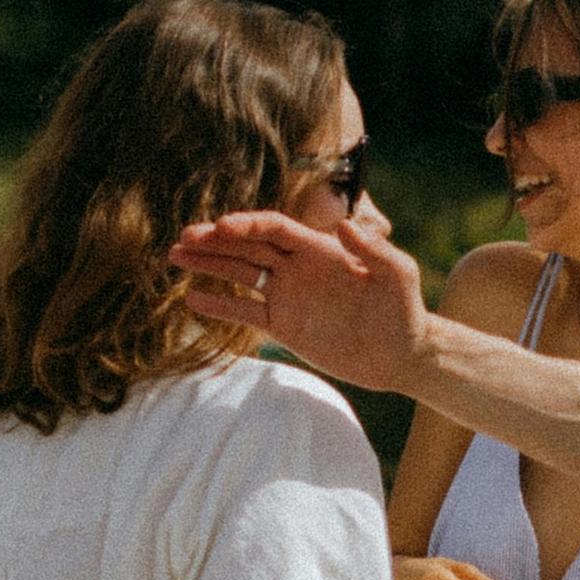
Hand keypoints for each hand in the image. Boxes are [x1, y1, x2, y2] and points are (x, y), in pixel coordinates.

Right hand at [168, 214, 426, 392]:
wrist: (401, 354)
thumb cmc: (404, 311)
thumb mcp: (398, 276)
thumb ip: (374, 250)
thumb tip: (344, 225)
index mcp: (319, 250)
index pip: (274, 229)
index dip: (246, 225)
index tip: (220, 228)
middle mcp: (297, 268)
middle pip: (248, 247)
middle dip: (216, 242)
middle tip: (183, 239)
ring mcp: (287, 295)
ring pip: (240, 274)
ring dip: (209, 264)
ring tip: (175, 256)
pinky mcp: (283, 325)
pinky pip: (245, 312)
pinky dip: (219, 305)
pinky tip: (192, 298)